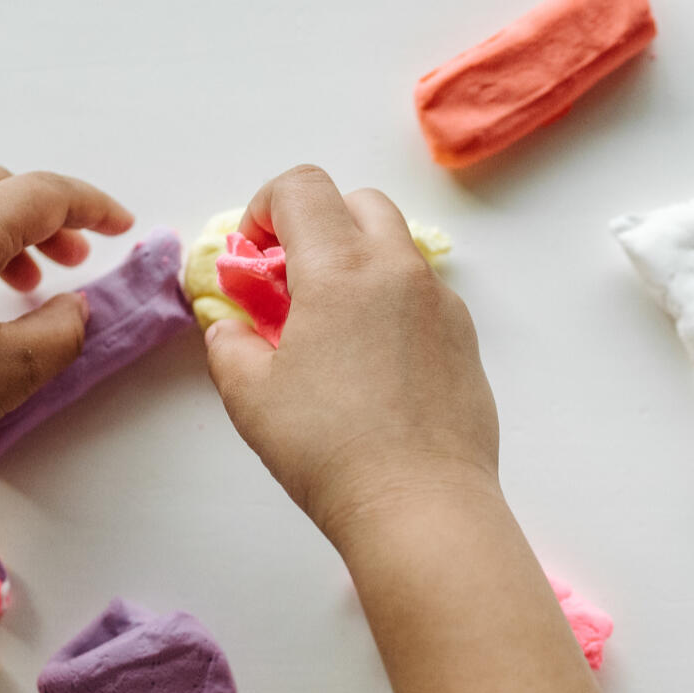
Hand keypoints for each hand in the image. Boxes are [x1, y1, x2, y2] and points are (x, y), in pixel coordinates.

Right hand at [205, 165, 499, 546]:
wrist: (419, 504)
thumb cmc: (327, 450)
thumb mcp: (250, 397)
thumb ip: (229, 345)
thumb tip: (230, 328)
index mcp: (341, 269)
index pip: (302, 188)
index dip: (264, 208)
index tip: (251, 257)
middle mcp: (398, 270)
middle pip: (356, 203)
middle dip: (315, 226)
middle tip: (287, 286)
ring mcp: (440, 303)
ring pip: (395, 247)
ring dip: (354, 264)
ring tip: (329, 330)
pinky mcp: (464, 339)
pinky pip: (421, 294)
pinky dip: (389, 302)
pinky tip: (370, 365)